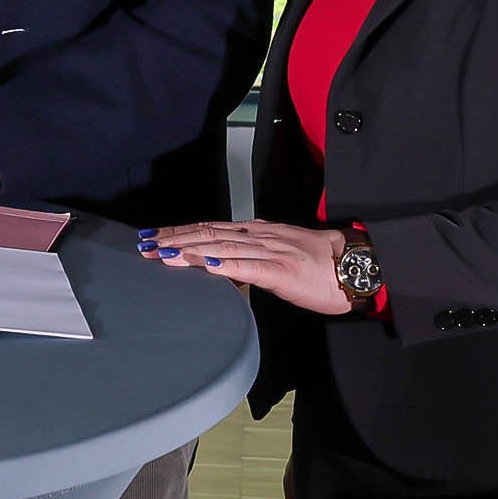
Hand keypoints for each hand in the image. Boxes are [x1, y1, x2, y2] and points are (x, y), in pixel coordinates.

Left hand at [141, 220, 354, 315]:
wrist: (351, 267)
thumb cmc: (319, 265)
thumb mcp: (278, 254)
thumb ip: (250, 255)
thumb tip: (222, 262)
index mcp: (257, 231)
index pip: (211, 228)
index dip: (181, 232)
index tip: (155, 237)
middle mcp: (259, 236)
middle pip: (209, 234)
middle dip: (174, 239)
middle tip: (146, 245)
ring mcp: (269, 251)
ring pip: (222, 246)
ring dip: (190, 250)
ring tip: (163, 253)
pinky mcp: (281, 270)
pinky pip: (249, 266)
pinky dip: (226, 265)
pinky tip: (207, 265)